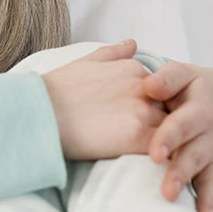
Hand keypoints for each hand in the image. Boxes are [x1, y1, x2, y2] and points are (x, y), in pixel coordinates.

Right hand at [41, 39, 167, 159]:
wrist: (38, 114)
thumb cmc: (55, 91)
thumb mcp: (85, 62)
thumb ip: (113, 53)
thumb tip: (132, 43)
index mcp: (133, 68)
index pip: (163, 91)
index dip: (157, 109)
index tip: (146, 124)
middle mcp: (143, 85)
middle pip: (173, 109)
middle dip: (169, 126)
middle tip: (164, 144)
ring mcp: (142, 109)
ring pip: (174, 130)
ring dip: (171, 144)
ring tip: (165, 159)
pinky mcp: (138, 135)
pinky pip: (165, 149)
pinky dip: (166, 158)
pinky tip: (159, 168)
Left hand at [142, 61, 212, 211]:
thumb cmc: (191, 86)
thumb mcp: (181, 74)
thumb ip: (167, 79)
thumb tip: (150, 86)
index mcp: (201, 106)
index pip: (182, 124)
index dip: (169, 138)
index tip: (155, 153)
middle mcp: (212, 131)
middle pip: (195, 153)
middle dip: (180, 172)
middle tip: (166, 189)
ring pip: (206, 172)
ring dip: (194, 190)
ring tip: (176, 202)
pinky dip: (210, 202)